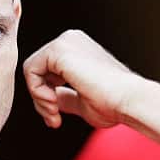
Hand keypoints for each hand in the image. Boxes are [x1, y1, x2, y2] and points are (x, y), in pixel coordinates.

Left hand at [22, 29, 140, 128]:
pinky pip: (30, 70)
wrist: (128, 100)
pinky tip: (53, 103)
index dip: (46, 98)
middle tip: (54, 118)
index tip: (56, 118)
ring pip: (31, 71)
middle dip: (41, 100)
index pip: (47, 72)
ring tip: (55, 113)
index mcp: (78, 50)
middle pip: (37, 71)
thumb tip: (50, 100)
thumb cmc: (114, 103)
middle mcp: (70, 41)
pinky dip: (36, 91)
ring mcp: (65, 42)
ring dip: (39, 98)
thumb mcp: (81, 100)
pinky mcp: (59, 50)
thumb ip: (64, 97)